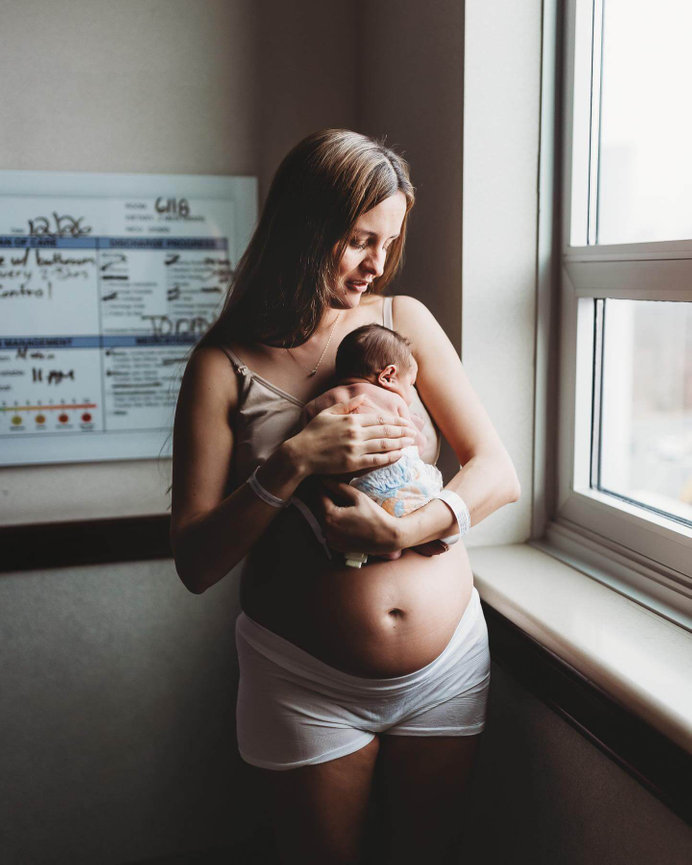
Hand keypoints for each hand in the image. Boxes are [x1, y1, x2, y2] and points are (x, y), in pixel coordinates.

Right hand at [290, 395, 417, 477]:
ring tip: (411, 443)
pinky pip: (376, 460)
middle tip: (414, 433)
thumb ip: (347, 404)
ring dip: (400, 443)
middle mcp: (356, 433)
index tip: (407, 423)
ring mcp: (355, 448)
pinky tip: (399, 456)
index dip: (396, 421)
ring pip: (384, 445)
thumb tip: (364, 396)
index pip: (380, 419)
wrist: (301, 453)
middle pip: (386, 431)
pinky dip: (389, 458)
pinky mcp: (353, 463)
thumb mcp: (328, 413)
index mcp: (351, 419)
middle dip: (403, 431)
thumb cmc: (313, 433)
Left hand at [317, 480, 401, 554]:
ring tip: (339, 503)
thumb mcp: (358, 497)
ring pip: (324, 521)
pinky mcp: (337, 546)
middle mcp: (328, 530)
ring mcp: (332, 540)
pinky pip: (329, 532)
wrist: (388, 537)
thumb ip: (339, 487)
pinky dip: (333, 524)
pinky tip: (344, 518)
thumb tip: (326, 480)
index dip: (322, 488)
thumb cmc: (375, 516)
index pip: (319, 497)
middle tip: (331, 490)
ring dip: (328, 512)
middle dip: (325, 499)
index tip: (324, 481)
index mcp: (331, 516)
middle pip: (319, 510)